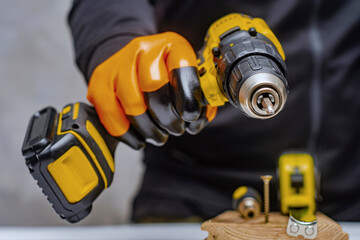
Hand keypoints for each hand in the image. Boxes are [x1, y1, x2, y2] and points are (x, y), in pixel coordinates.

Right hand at [87, 32, 216, 148]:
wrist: (135, 63)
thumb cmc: (167, 76)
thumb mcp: (189, 79)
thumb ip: (200, 98)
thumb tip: (199, 119)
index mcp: (172, 45)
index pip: (182, 68)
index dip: (188, 97)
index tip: (191, 116)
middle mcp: (143, 48)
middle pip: (153, 86)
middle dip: (167, 117)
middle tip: (175, 129)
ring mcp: (118, 63)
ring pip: (132, 103)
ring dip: (148, 129)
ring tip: (158, 136)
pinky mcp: (99, 80)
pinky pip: (110, 112)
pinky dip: (126, 133)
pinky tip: (139, 139)